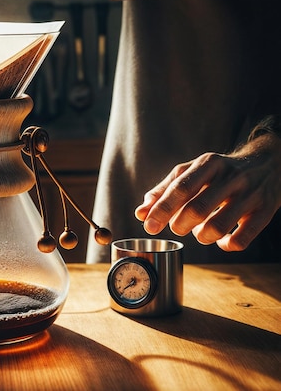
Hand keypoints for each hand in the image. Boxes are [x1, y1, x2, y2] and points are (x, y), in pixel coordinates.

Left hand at [135, 133, 280, 251]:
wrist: (267, 164)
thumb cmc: (219, 171)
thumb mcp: (192, 171)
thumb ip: (164, 190)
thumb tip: (141, 213)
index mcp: (208, 164)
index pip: (181, 188)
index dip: (162, 209)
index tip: (148, 225)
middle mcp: (231, 177)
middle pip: (198, 209)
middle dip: (180, 225)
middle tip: (177, 227)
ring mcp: (250, 194)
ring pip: (218, 227)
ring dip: (201, 236)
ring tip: (199, 231)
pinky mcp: (265, 212)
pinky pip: (241, 239)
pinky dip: (225, 245)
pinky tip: (221, 240)